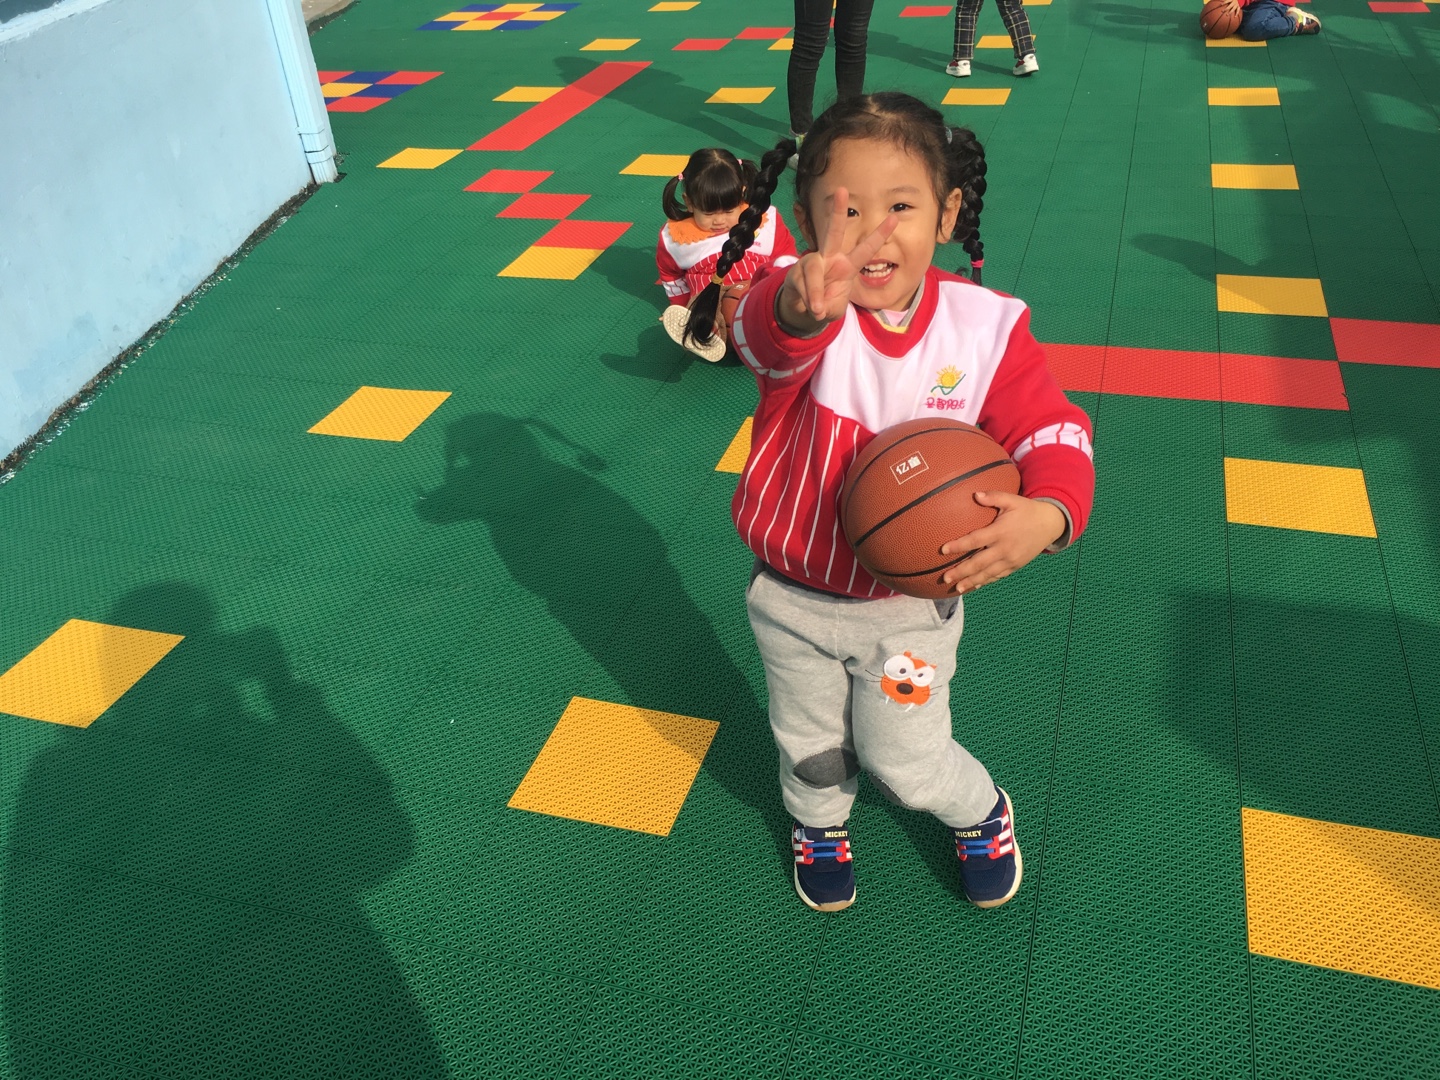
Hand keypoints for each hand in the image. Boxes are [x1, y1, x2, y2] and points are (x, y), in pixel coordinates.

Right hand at [778, 188, 896, 333]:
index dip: (879, 235)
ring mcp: (811, 263)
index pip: (865, 249)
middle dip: (838, 212)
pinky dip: (807, 300)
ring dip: (815, 291)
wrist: (803, 310)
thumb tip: (817, 306)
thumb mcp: (834, 309)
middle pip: (834, 232)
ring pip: (813, 270)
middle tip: (842, 190)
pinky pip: (802, 284)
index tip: (894, 218)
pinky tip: (810, 306)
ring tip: (818, 309)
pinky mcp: (795, 272)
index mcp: (846, 265)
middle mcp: (829, 257)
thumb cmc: (826, 303)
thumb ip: (831, 307)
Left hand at [939, 492, 1066, 594]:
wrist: (1050, 524)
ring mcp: (1011, 560)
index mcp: (1001, 532)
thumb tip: (975, 494)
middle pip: (979, 563)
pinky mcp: (1015, 566)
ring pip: (988, 573)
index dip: (959, 546)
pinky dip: (985, 581)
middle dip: (961, 571)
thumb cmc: (1027, 510)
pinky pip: (998, 576)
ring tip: (957, 588)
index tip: (943, 550)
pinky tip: (974, 586)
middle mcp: (1005, 548)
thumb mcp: (1012, 500)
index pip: (976, 540)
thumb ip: (994, 497)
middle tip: (945, 577)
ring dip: (971, 581)